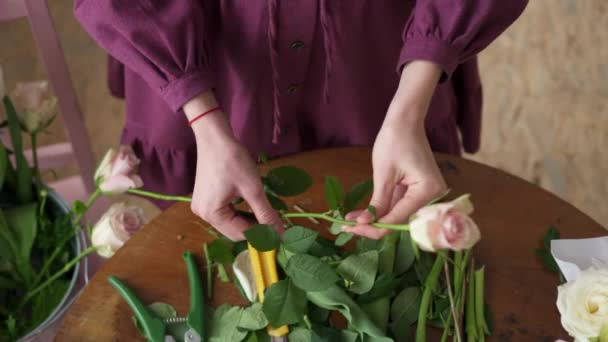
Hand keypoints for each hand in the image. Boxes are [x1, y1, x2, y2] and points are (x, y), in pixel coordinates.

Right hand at [184, 92, 282, 239]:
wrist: (215, 137)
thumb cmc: (233, 160)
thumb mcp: (253, 189)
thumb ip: (266, 214)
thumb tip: (281, 233)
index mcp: (212, 214)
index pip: (241, 234)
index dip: (262, 235)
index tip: (281, 231)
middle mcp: (203, 214)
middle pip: (234, 231)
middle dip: (255, 227)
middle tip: (275, 220)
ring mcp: (201, 206)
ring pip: (230, 223)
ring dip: (248, 220)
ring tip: (264, 211)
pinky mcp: (204, 199)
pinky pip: (225, 213)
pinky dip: (239, 212)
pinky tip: (250, 204)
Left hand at [343, 61, 447, 238]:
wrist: (404, 121)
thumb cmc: (394, 141)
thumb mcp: (383, 175)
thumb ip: (378, 202)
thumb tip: (365, 224)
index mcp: (428, 191)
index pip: (399, 218)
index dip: (375, 227)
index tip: (352, 229)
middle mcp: (432, 197)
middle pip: (399, 220)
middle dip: (373, 225)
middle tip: (346, 227)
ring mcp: (426, 194)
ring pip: (396, 215)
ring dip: (374, 219)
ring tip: (349, 222)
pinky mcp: (417, 191)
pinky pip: (398, 205)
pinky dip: (380, 210)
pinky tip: (360, 215)